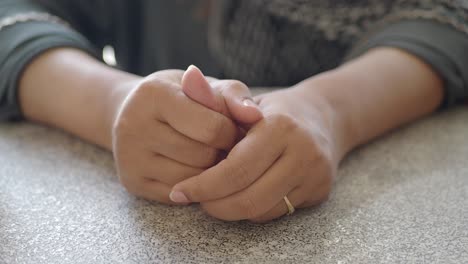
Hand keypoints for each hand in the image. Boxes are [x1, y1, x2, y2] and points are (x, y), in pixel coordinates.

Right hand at [112, 67, 261, 203]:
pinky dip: (195, 186)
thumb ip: (234, 97)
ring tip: (210, 155)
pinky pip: (179, 195)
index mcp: (154, 93)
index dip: (231, 132)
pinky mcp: (132, 181)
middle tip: (222, 145)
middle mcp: (133, 124)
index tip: (232, 129)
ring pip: (192, 180)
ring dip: (210, 171)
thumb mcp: (208, 87)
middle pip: (202, 156)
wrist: (136, 113)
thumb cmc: (183, 98)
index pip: (212, 128)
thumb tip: (256, 116)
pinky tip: (194, 169)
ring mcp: (129, 156)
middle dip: (221, 153)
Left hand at [171, 86, 338, 221]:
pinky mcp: (320, 191)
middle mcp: (303, 153)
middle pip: (249, 198)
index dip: (203, 186)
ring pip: (262, 212)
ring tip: (212, 199)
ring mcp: (315, 175)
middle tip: (193, 200)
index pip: (235, 170)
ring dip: (230, 211)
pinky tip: (238, 197)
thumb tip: (188, 76)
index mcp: (280, 126)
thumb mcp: (244, 99)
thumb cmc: (272, 110)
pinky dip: (251, 210)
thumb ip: (214, 95)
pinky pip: (276, 213)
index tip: (179, 191)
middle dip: (214, 205)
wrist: (321, 117)